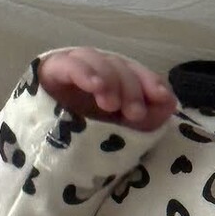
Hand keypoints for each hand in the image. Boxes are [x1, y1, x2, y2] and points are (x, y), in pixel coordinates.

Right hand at [39, 48, 175, 131]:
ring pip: (98, 61)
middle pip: (120, 66)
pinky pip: (69, 65)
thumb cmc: (89, 141)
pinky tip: (94, 87)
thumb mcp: (124, 131)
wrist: (45, 155)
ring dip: (109, 80)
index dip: (151, 82)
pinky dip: (84, 73)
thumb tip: (169, 101)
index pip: (138, 73)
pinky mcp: (52, 71)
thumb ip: (150, 116)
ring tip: (110, 104)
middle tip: (133, 114)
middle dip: (131, 89)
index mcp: (116, 81)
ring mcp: (75, 68)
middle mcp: (97, 70)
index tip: (161, 98)